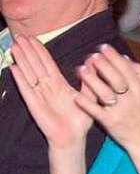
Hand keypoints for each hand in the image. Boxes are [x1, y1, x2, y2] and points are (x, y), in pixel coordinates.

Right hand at [9, 35, 93, 149]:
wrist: (73, 137)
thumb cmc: (80, 119)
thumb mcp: (88, 97)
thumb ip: (88, 81)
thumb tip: (91, 62)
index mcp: (58, 84)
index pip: (47, 63)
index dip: (39, 50)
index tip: (32, 37)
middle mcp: (47, 87)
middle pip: (35, 64)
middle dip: (27, 50)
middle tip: (19, 35)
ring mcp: (39, 94)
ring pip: (29, 73)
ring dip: (21, 60)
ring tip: (14, 46)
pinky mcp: (34, 104)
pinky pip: (26, 89)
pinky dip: (20, 79)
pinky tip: (13, 68)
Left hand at [76, 44, 139, 166]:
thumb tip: (126, 58)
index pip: (126, 69)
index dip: (114, 57)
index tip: (103, 47)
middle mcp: (131, 99)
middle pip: (116, 78)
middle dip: (103, 65)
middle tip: (91, 55)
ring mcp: (120, 111)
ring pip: (105, 93)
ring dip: (92, 80)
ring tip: (80, 69)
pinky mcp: (110, 122)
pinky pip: (96, 112)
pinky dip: (86, 104)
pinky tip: (76, 96)